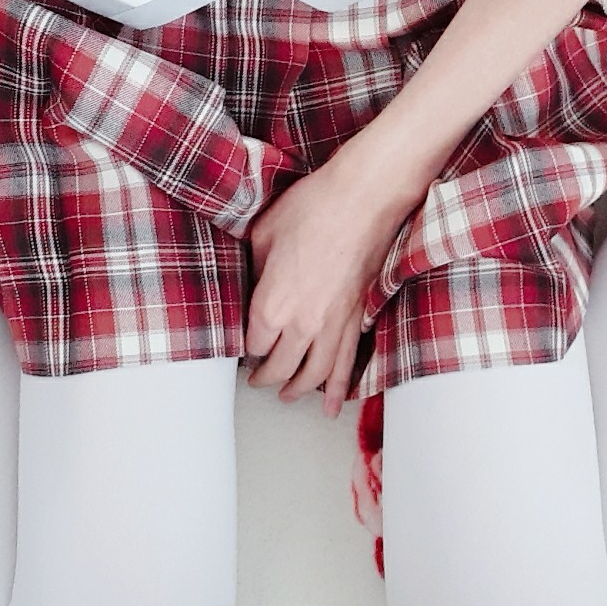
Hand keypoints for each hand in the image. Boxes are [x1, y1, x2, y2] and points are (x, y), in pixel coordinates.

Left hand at [245, 155, 415, 416]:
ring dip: (297, 389)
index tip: (243, 343)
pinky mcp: (357, 318)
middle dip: (265, 376)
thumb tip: (254, 286)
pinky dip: (339, 389)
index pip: (252, 344)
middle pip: (279, 367)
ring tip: (286, 396)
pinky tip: (333, 406)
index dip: (246, 346)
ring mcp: (333, 325)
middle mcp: (302, 325)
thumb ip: (254, 271)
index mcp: (271, 305)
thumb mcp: (262, 235)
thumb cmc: (312, 209)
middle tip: (256, 379)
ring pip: (314, 375)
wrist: (363, 199)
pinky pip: (346, 363)